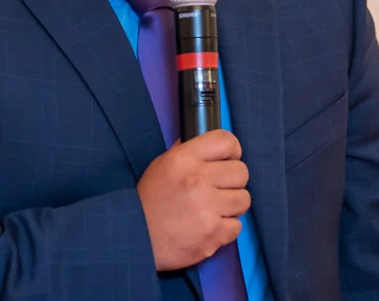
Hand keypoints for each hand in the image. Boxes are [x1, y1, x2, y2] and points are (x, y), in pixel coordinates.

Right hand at [136, 129, 250, 271]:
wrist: (135, 236)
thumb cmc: (150, 200)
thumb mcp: (162, 164)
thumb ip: (187, 151)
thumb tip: (210, 144)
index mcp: (184, 159)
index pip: (226, 141)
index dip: (232, 151)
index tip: (228, 160)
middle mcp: (197, 180)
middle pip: (241, 172)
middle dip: (233, 181)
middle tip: (220, 189)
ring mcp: (206, 209)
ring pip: (243, 200)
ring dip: (232, 206)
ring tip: (214, 209)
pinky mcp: (212, 234)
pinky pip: (237, 226)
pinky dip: (226, 229)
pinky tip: (209, 226)